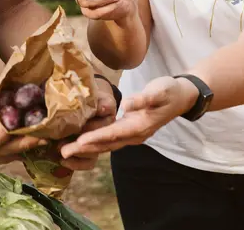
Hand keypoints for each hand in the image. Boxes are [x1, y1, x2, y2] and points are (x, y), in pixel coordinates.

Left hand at [60, 76, 197, 157]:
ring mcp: (130, 134)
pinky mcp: (127, 129)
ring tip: (65, 150)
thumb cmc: (169, 92)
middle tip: (63, 152)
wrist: (180, 97)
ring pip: (105, 144)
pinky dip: (93, 141)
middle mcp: (134, 135)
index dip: (96, 138)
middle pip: (106, 144)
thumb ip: (144, 99)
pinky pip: (108, 138)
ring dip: (86, 148)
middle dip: (85, 149)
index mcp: (140, 127)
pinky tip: (79, 140)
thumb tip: (127, 104)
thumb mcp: (159, 92)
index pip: (114, 134)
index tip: (79, 141)